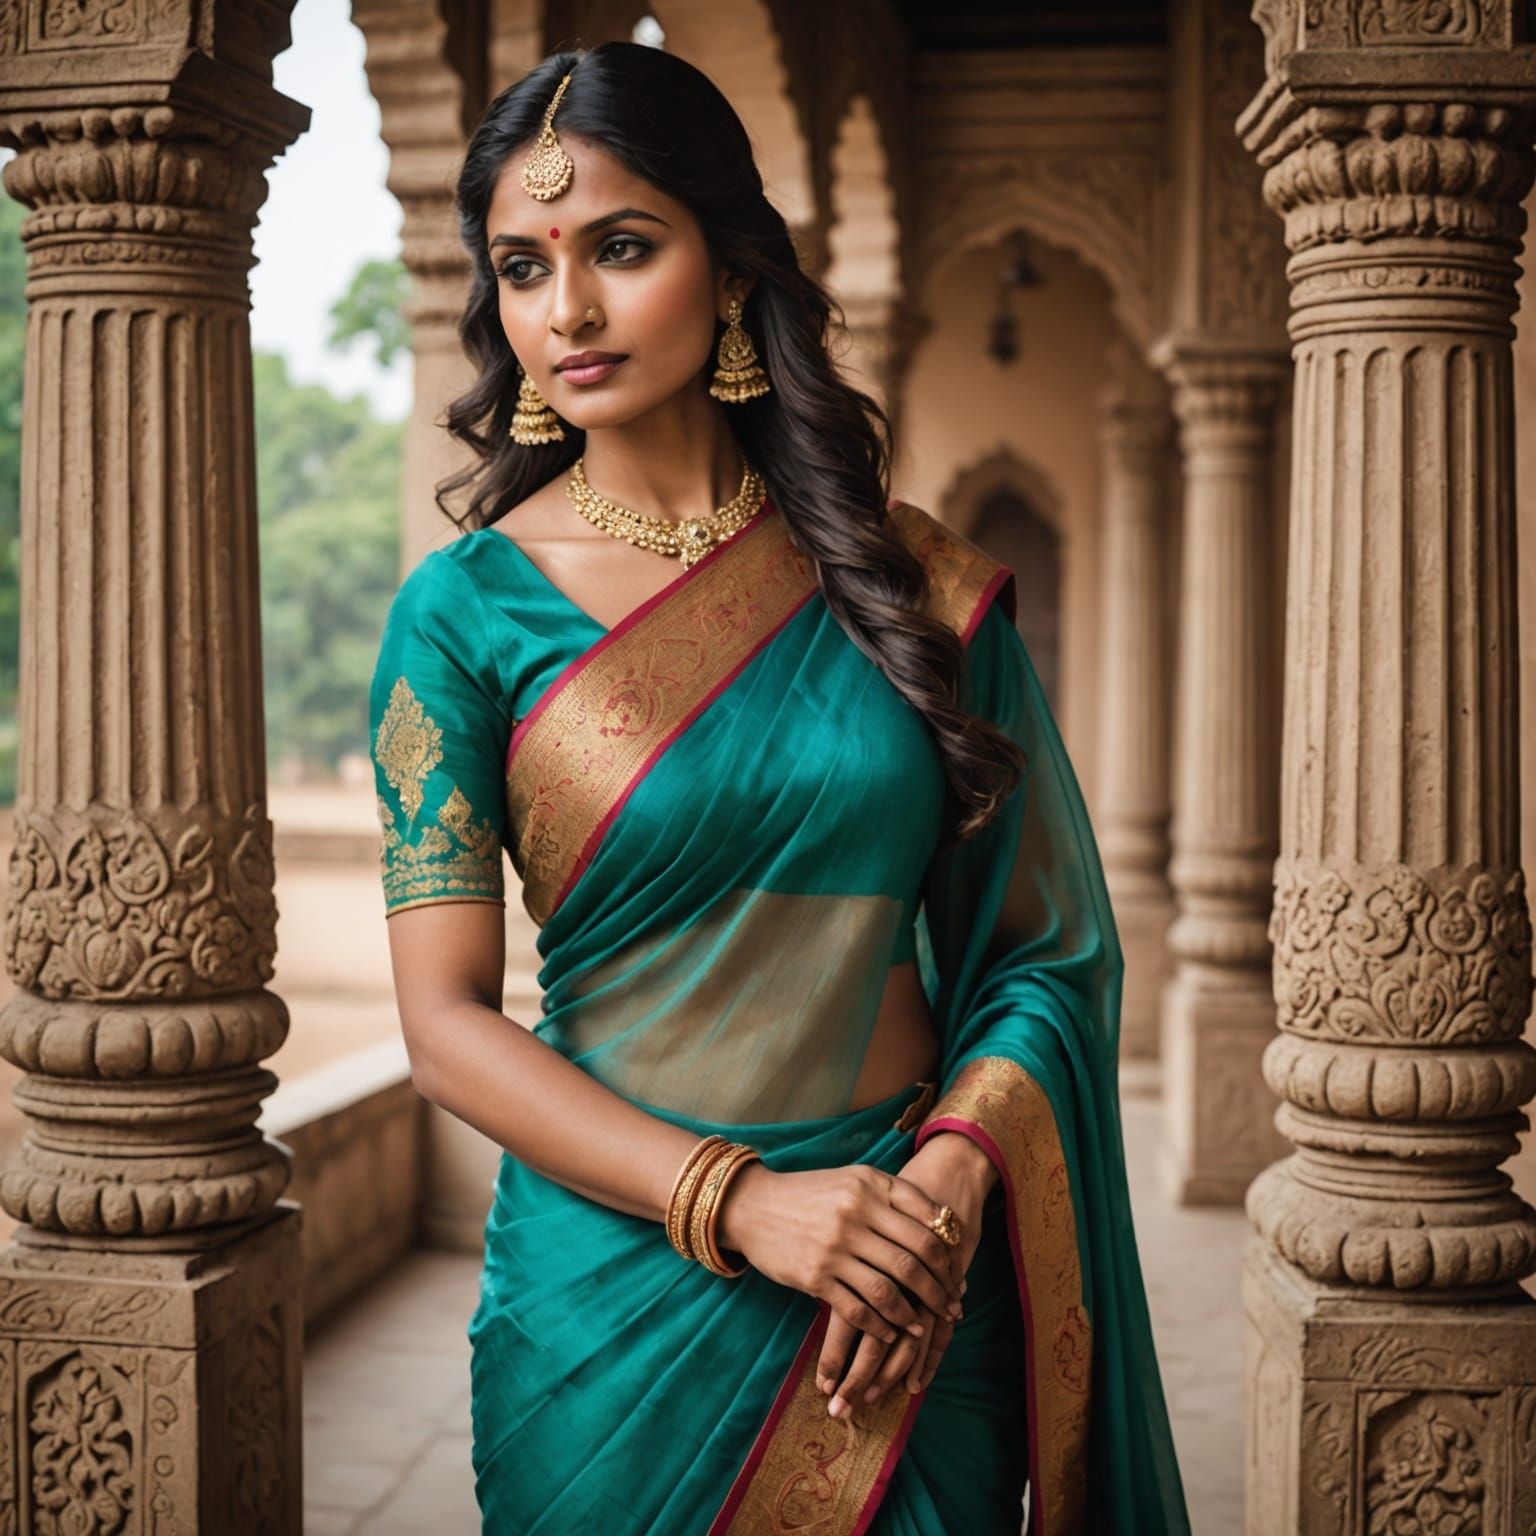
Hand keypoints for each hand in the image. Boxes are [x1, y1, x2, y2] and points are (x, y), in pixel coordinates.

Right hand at [714, 1161, 964, 1345]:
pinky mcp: (814, 1276)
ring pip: (889, 1290)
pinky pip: (858, 1309)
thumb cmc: (811, 1193)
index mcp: (870, 1187)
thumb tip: (942, 1223)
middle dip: (939, 1290)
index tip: (957, 1274)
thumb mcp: (853, 1179)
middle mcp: (855, 1215)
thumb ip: (893, 1195)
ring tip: (923, 1326)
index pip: (926, 1223)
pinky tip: (889, 1332)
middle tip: (952, 1307)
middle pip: (913, 1261)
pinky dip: (880, 1325)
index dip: (948, 1254)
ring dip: (913, 1315)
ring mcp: (834, 1248)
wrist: (753, 1205)